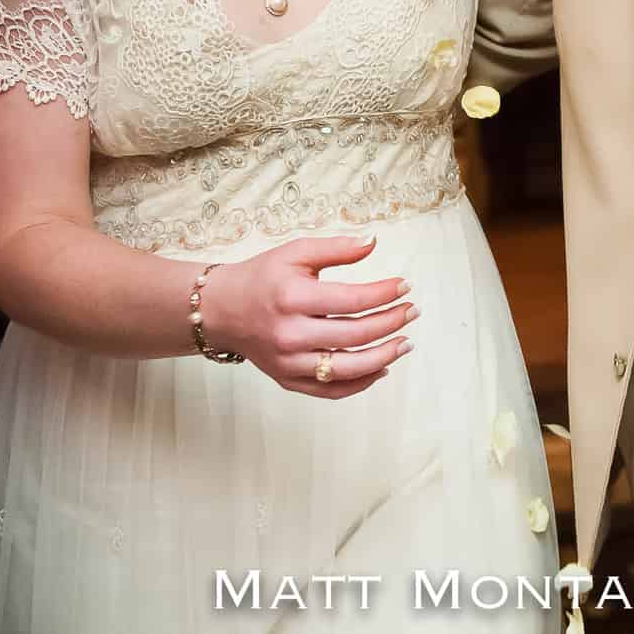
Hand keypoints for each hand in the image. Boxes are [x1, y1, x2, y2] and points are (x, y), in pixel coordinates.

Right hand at [197, 236, 415, 398]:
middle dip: (392, 323)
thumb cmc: (262, 277)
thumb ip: (336, 248)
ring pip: (348, 368)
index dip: (385, 294)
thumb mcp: (295, 253)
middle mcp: (290, 334)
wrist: (221, 310)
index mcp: (293, 298)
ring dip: (384, 356)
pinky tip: (381, 367)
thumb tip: (373, 242)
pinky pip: (331, 390)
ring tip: (406, 342)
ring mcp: (288, 362)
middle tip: (412, 311)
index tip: (405, 286)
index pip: (353, 300)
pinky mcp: (287, 380)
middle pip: (356, 335)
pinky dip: (361, 383)